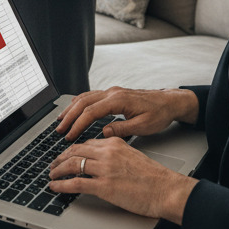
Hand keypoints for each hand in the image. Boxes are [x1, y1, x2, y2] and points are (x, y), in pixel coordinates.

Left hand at [48, 136, 197, 223]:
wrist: (166, 189)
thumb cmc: (154, 177)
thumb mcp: (133, 155)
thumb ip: (116, 154)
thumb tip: (102, 159)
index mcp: (114, 143)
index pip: (86, 143)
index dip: (72, 150)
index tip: (66, 155)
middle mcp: (107, 153)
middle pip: (75, 150)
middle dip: (60, 158)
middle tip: (53, 164)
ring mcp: (105, 169)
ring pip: (73, 164)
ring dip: (58, 170)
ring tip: (52, 175)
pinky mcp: (104, 186)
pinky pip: (76, 183)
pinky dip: (62, 184)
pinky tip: (55, 187)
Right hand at [55, 86, 198, 140]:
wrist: (169, 102)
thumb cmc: (159, 114)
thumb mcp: (144, 126)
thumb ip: (122, 129)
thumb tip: (104, 133)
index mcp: (119, 100)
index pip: (91, 112)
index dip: (78, 124)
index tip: (69, 136)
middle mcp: (112, 93)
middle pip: (83, 102)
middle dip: (69, 116)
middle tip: (59, 129)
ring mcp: (111, 92)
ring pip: (85, 97)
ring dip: (71, 109)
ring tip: (61, 121)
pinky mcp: (112, 94)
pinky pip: (91, 96)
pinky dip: (79, 104)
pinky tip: (74, 111)